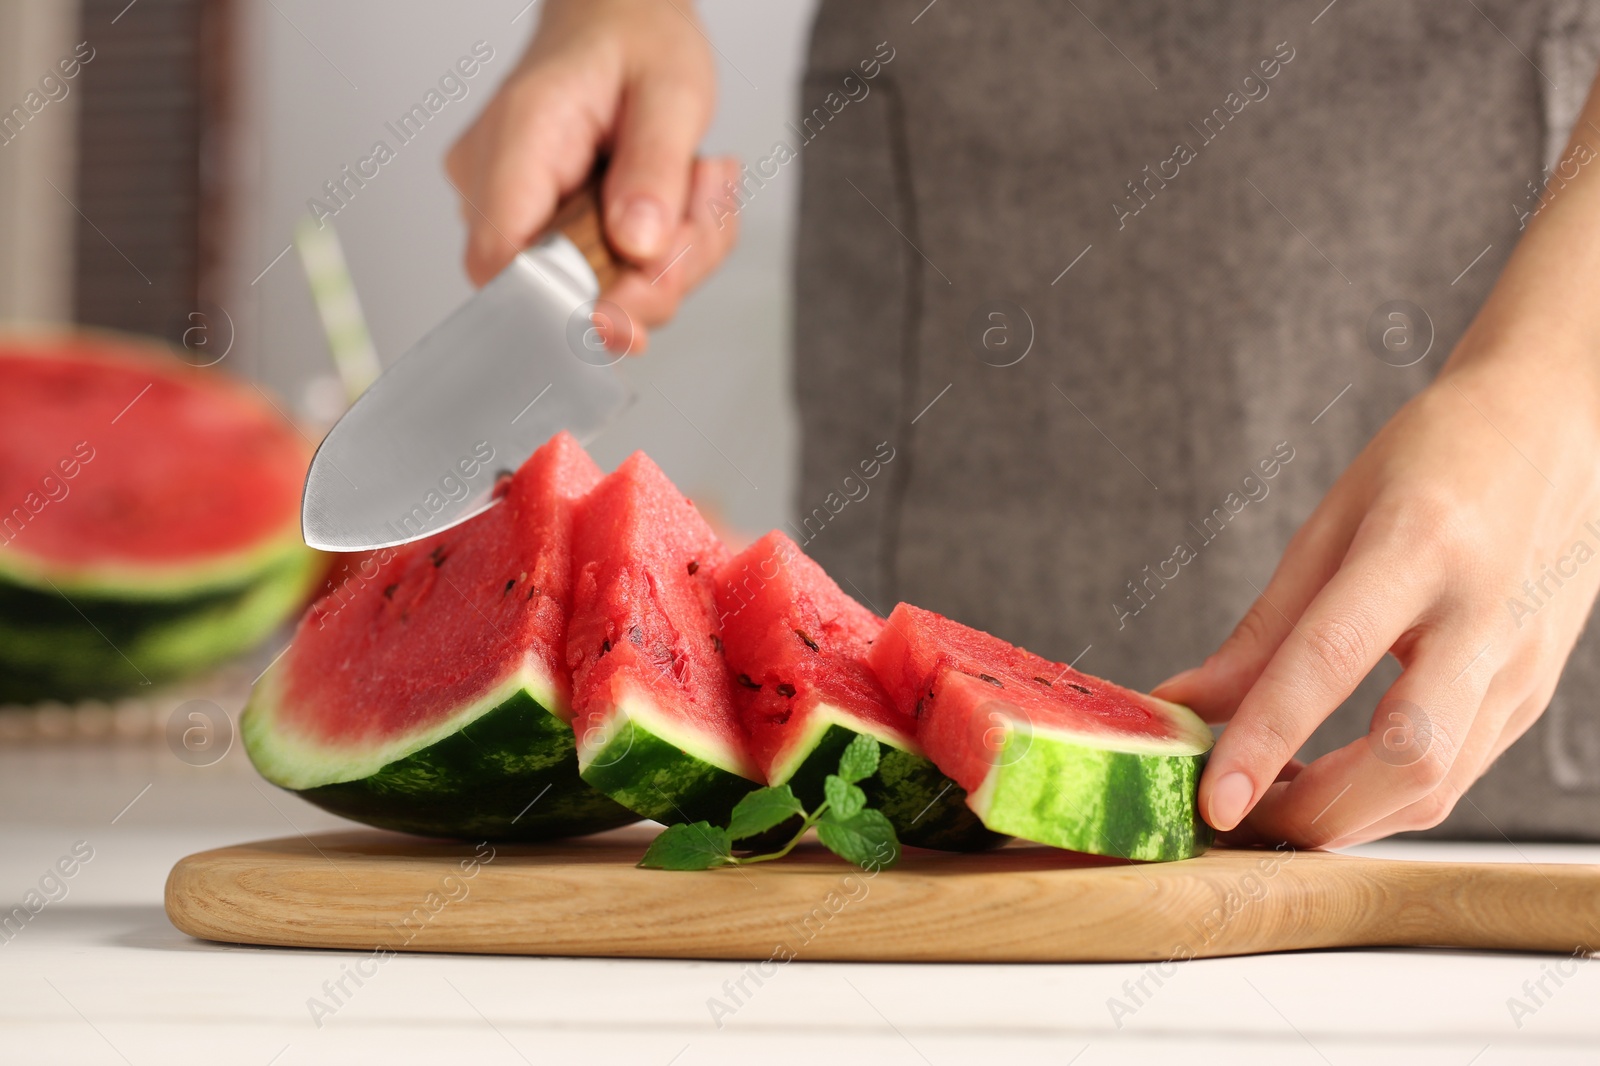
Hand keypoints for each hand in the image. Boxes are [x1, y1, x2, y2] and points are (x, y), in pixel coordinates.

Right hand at [445, 0, 740, 351]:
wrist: (621, 17)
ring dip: (665, 263)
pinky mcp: (542, 227)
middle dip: (650, 275)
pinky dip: (656, 258)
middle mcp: (496, 181)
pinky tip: (678, 204)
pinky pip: (601, 276)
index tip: (632, 321)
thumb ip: (656, 170)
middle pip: (560, 290)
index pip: (503, 264)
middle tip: (699, 212)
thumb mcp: (672, 91)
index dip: (567, 309)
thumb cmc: (636, 39)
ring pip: (591, 291)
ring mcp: (514, 208)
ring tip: (695, 186)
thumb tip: (639, 245)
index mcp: (518, 138)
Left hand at [1154, 346, 1599, 847]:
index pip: (1331, 661)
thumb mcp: (1334, 518)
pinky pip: (1456, 775)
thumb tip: (1185, 702)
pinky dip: (1383, 798)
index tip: (1214, 798)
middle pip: (1409, 755)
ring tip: (1272, 800)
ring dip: (1346, 817)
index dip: (1267, 740)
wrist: (1562, 425)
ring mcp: (1522, 664)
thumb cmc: (1439, 458)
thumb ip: (1263, 627)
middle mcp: (1483, 614)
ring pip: (1438, 785)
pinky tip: (1329, 780)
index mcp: (1419, 547)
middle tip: (1239, 816)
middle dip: (1315, 811)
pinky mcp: (1532, 695)